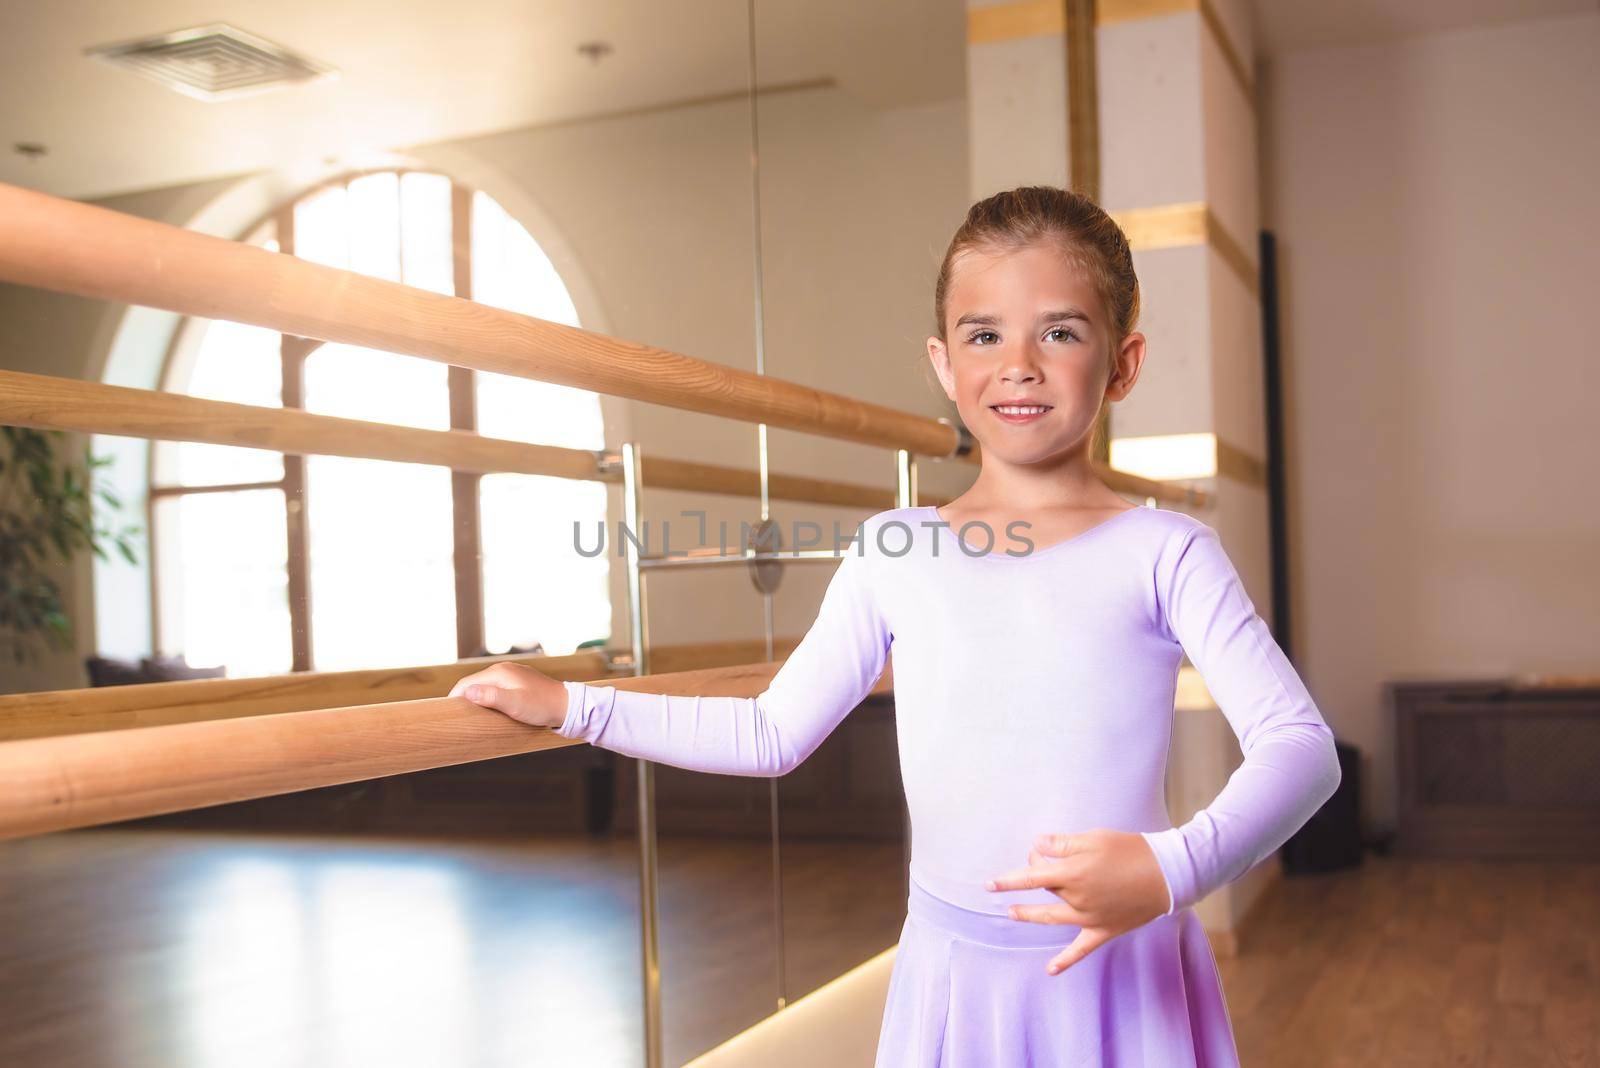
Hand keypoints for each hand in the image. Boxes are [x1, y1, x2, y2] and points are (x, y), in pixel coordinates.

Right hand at [448, 661, 568, 728]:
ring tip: (468, 716)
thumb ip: (491, 696)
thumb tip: (467, 692)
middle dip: (463, 698)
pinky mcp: (519, 684)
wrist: (568, 706)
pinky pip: (497, 689)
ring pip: (486, 686)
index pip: (467, 683)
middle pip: (475, 683)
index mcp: (500, 672)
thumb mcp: (515, 704)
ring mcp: (512, 676)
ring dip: (476, 699)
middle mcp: (504, 670)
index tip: (446, 714)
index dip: (454, 697)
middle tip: (455, 717)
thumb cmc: (542, 706)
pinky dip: (488, 698)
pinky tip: (488, 710)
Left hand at [984, 829, 1169, 975]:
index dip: (1008, 880)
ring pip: (1052, 918)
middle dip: (1034, 874)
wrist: (1168, 874)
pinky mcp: (1104, 930)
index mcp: (1072, 873)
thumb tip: (1036, 846)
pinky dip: (1065, 960)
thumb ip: (1062, 844)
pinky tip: (1050, 970)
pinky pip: (1081, 949)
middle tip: (1034, 863)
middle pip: (1045, 888)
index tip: (989, 883)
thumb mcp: (1094, 838)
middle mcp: (1077, 898)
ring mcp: (1089, 917)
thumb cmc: (1130, 850)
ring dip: (1030, 916)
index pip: (1030, 877)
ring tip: (1012, 913)